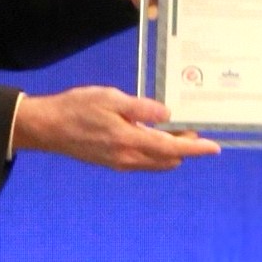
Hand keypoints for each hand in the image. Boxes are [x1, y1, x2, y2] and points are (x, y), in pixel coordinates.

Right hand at [10, 85, 219, 169]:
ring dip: (171, 151)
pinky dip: (156, 152)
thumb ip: (142, 108)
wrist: (48, 127)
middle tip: (191, 127)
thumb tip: (167, 115)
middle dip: (185, 147)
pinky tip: (153, 135)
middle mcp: (128, 158)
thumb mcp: (111, 98)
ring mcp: (120, 163)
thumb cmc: (77, 108)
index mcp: (129, 141)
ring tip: (175, 129)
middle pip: (168, 159)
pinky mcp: (113, 163)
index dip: (196, 148)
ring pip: (157, 163)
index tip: (214, 147)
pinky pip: (144, 162)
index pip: (172, 148)